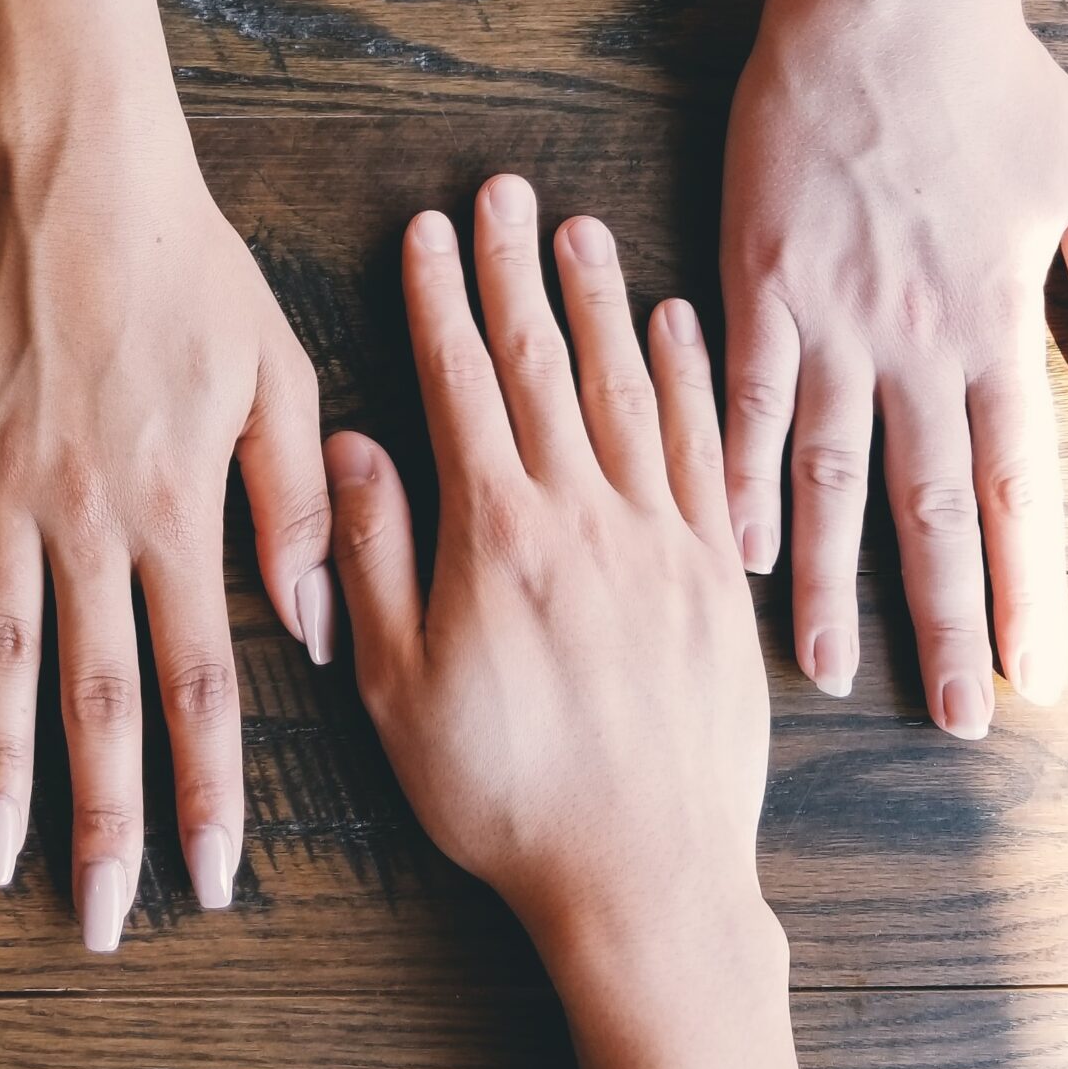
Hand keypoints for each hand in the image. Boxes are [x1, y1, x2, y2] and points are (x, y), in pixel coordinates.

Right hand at [0, 99, 331, 949]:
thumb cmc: (190, 266)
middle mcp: (87, 519)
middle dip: (105, 818)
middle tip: (103, 918)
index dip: (207, 790)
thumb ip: (294, 507)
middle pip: (98, 697)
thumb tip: (317, 631)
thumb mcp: (278, 373)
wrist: (75, 169)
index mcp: (178, 508)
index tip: (210, 878)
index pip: (201, 682)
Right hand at [327, 175, 801, 1068]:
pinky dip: (690, 379)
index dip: (440, 300)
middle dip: (516, 271)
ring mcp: (663, 542)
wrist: (645, 878)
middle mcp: (587, 517)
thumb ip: (372, 558)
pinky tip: (677, 328)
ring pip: (629, 391)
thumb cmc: (504, 796)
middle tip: (504, 190)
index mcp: (498, 537)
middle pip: (545, 365)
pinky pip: (706, 450)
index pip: (462, 386)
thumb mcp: (397, 688)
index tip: (428, 229)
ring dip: (601, 303)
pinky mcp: (716, 578)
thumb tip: (351, 446)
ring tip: (581, 229)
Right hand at [722, 0, 1067, 734]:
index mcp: (997, 327)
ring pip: (831, 475)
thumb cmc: (996, 87)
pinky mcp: (757, 285)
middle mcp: (915, 342)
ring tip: (823, 671)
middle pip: (927, 508)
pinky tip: (732, 549)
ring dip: (828, 581)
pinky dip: (739, 478)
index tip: (1035, 678)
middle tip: (951, 718)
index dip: (1027, 590)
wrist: (882, 9)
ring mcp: (829, 319)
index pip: (1016, 487)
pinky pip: (745, 401)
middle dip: (943, 622)